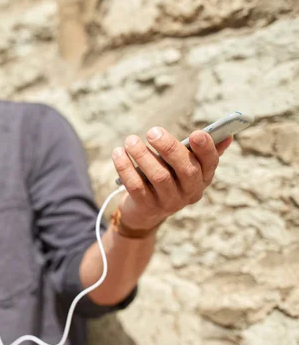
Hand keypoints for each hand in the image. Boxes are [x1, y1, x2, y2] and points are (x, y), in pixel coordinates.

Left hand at [111, 127, 233, 230]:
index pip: (211, 163)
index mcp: (203, 178)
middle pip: (185, 170)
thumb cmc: (168, 179)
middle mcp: (190, 192)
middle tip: (152, 132)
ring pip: (159, 176)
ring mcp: (168, 202)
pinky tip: (118, 153)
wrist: (145, 212)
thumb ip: (201, 152)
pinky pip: (135, 185)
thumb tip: (227, 136)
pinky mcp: (146, 206)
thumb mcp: (185, 166)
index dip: (206, 149)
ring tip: (130, 140)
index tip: (196, 133)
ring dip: (142, 155)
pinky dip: (125, 167)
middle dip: (169, 148)